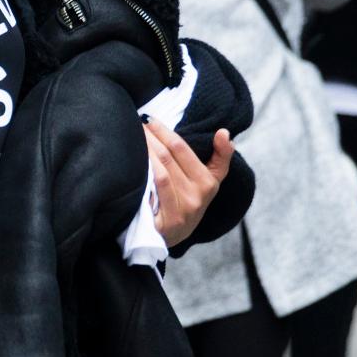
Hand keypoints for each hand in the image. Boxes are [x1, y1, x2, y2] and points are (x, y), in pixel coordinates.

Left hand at [143, 121, 233, 247]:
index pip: (181, 148)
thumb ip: (220, 157)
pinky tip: (132, 163)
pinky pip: (154, 190)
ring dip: (144, 151)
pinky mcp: (167, 223)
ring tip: (132, 138)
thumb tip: (224, 132)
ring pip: (161, 172)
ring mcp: (182, 211)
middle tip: (135, 124)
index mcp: (209, 182)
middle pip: (168, 157)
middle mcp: (198, 197)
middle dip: (149, 137)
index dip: (163, 131)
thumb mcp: (209, 181)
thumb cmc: (188, 200)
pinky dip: (144, 173)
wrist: (173, 236)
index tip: (149, 119)